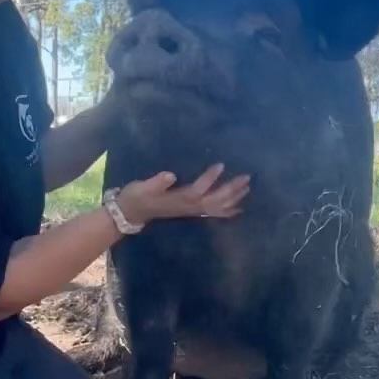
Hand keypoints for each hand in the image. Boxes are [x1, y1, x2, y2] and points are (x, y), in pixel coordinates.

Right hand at [117, 163, 250, 226]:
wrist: (131, 213)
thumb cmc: (136, 197)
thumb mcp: (141, 188)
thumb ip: (156, 183)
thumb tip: (170, 175)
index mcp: (177, 199)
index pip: (197, 190)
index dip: (209, 178)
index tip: (221, 165)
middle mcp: (188, 207)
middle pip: (214, 200)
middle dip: (230, 190)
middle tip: (246, 177)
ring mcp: (191, 211)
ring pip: (217, 207)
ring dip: (233, 198)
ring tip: (247, 187)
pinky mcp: (191, 212)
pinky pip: (213, 213)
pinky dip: (227, 211)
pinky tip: (239, 208)